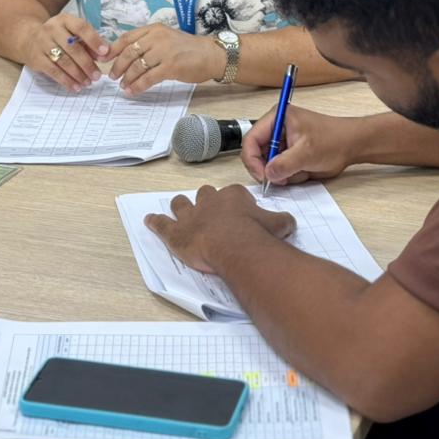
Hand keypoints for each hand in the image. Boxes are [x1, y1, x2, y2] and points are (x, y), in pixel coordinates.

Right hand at [22, 14, 109, 91]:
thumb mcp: (70, 32)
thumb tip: (103, 55)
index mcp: (64, 20)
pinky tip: (76, 86)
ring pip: (63, 61)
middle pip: (73, 48)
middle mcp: (52, 29)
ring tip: (88, 82)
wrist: (28, 37)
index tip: (105, 53)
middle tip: (97, 75)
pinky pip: (53, 71)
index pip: (81, 27)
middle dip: (87, 63)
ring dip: (78, 74)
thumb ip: (87, 42)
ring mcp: (42, 43)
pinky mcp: (36, 58)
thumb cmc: (57, 36)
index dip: (94, 40)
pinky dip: (66, 80)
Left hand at [109, 22, 221, 94]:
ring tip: (123, 85)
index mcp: (154, 29)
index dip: (113, 49)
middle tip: (112, 76)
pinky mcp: (171, 66)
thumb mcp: (166, 38)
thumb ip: (148, 43)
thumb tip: (126, 55)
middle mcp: (157, 38)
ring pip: (137, 66)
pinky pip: (148, 78)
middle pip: (129, 52)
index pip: (127, 38)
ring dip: (127, 78)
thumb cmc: (187, 48)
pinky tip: (133, 91)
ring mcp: (164, 52)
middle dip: (118, 66)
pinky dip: (138, 86)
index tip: (104, 59)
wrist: (211, 55)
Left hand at [144, 184, 295, 272]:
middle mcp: (210, 201)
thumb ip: (282, 221)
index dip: (234, 202)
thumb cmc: (256, 234)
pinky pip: (161, 224)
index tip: (238, 212)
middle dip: (206, 200)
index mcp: (233, 196)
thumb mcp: (279, 225)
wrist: (236, 245)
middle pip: (205, 194)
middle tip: (209, 211)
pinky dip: (155, 223)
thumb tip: (289, 222)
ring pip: (181, 203)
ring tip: (179, 207)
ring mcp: (191, 215)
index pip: (232, 193)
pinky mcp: (176, 232)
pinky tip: (149, 220)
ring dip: (180, 206)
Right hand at [241, 105, 357, 185]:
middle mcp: (276, 128)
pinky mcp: (289, 153)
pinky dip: (290, 175)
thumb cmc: (334, 140)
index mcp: (277, 118)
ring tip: (302, 169)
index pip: (251, 140)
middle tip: (283, 178)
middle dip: (270, 169)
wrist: (353, 145)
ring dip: (284, 173)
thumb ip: (284, 164)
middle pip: (257, 154)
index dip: (252, 160)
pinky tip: (305, 170)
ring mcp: (283, 142)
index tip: (262, 176)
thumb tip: (267, 174)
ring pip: (269, 165)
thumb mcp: (307, 153)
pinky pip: (280, 169)